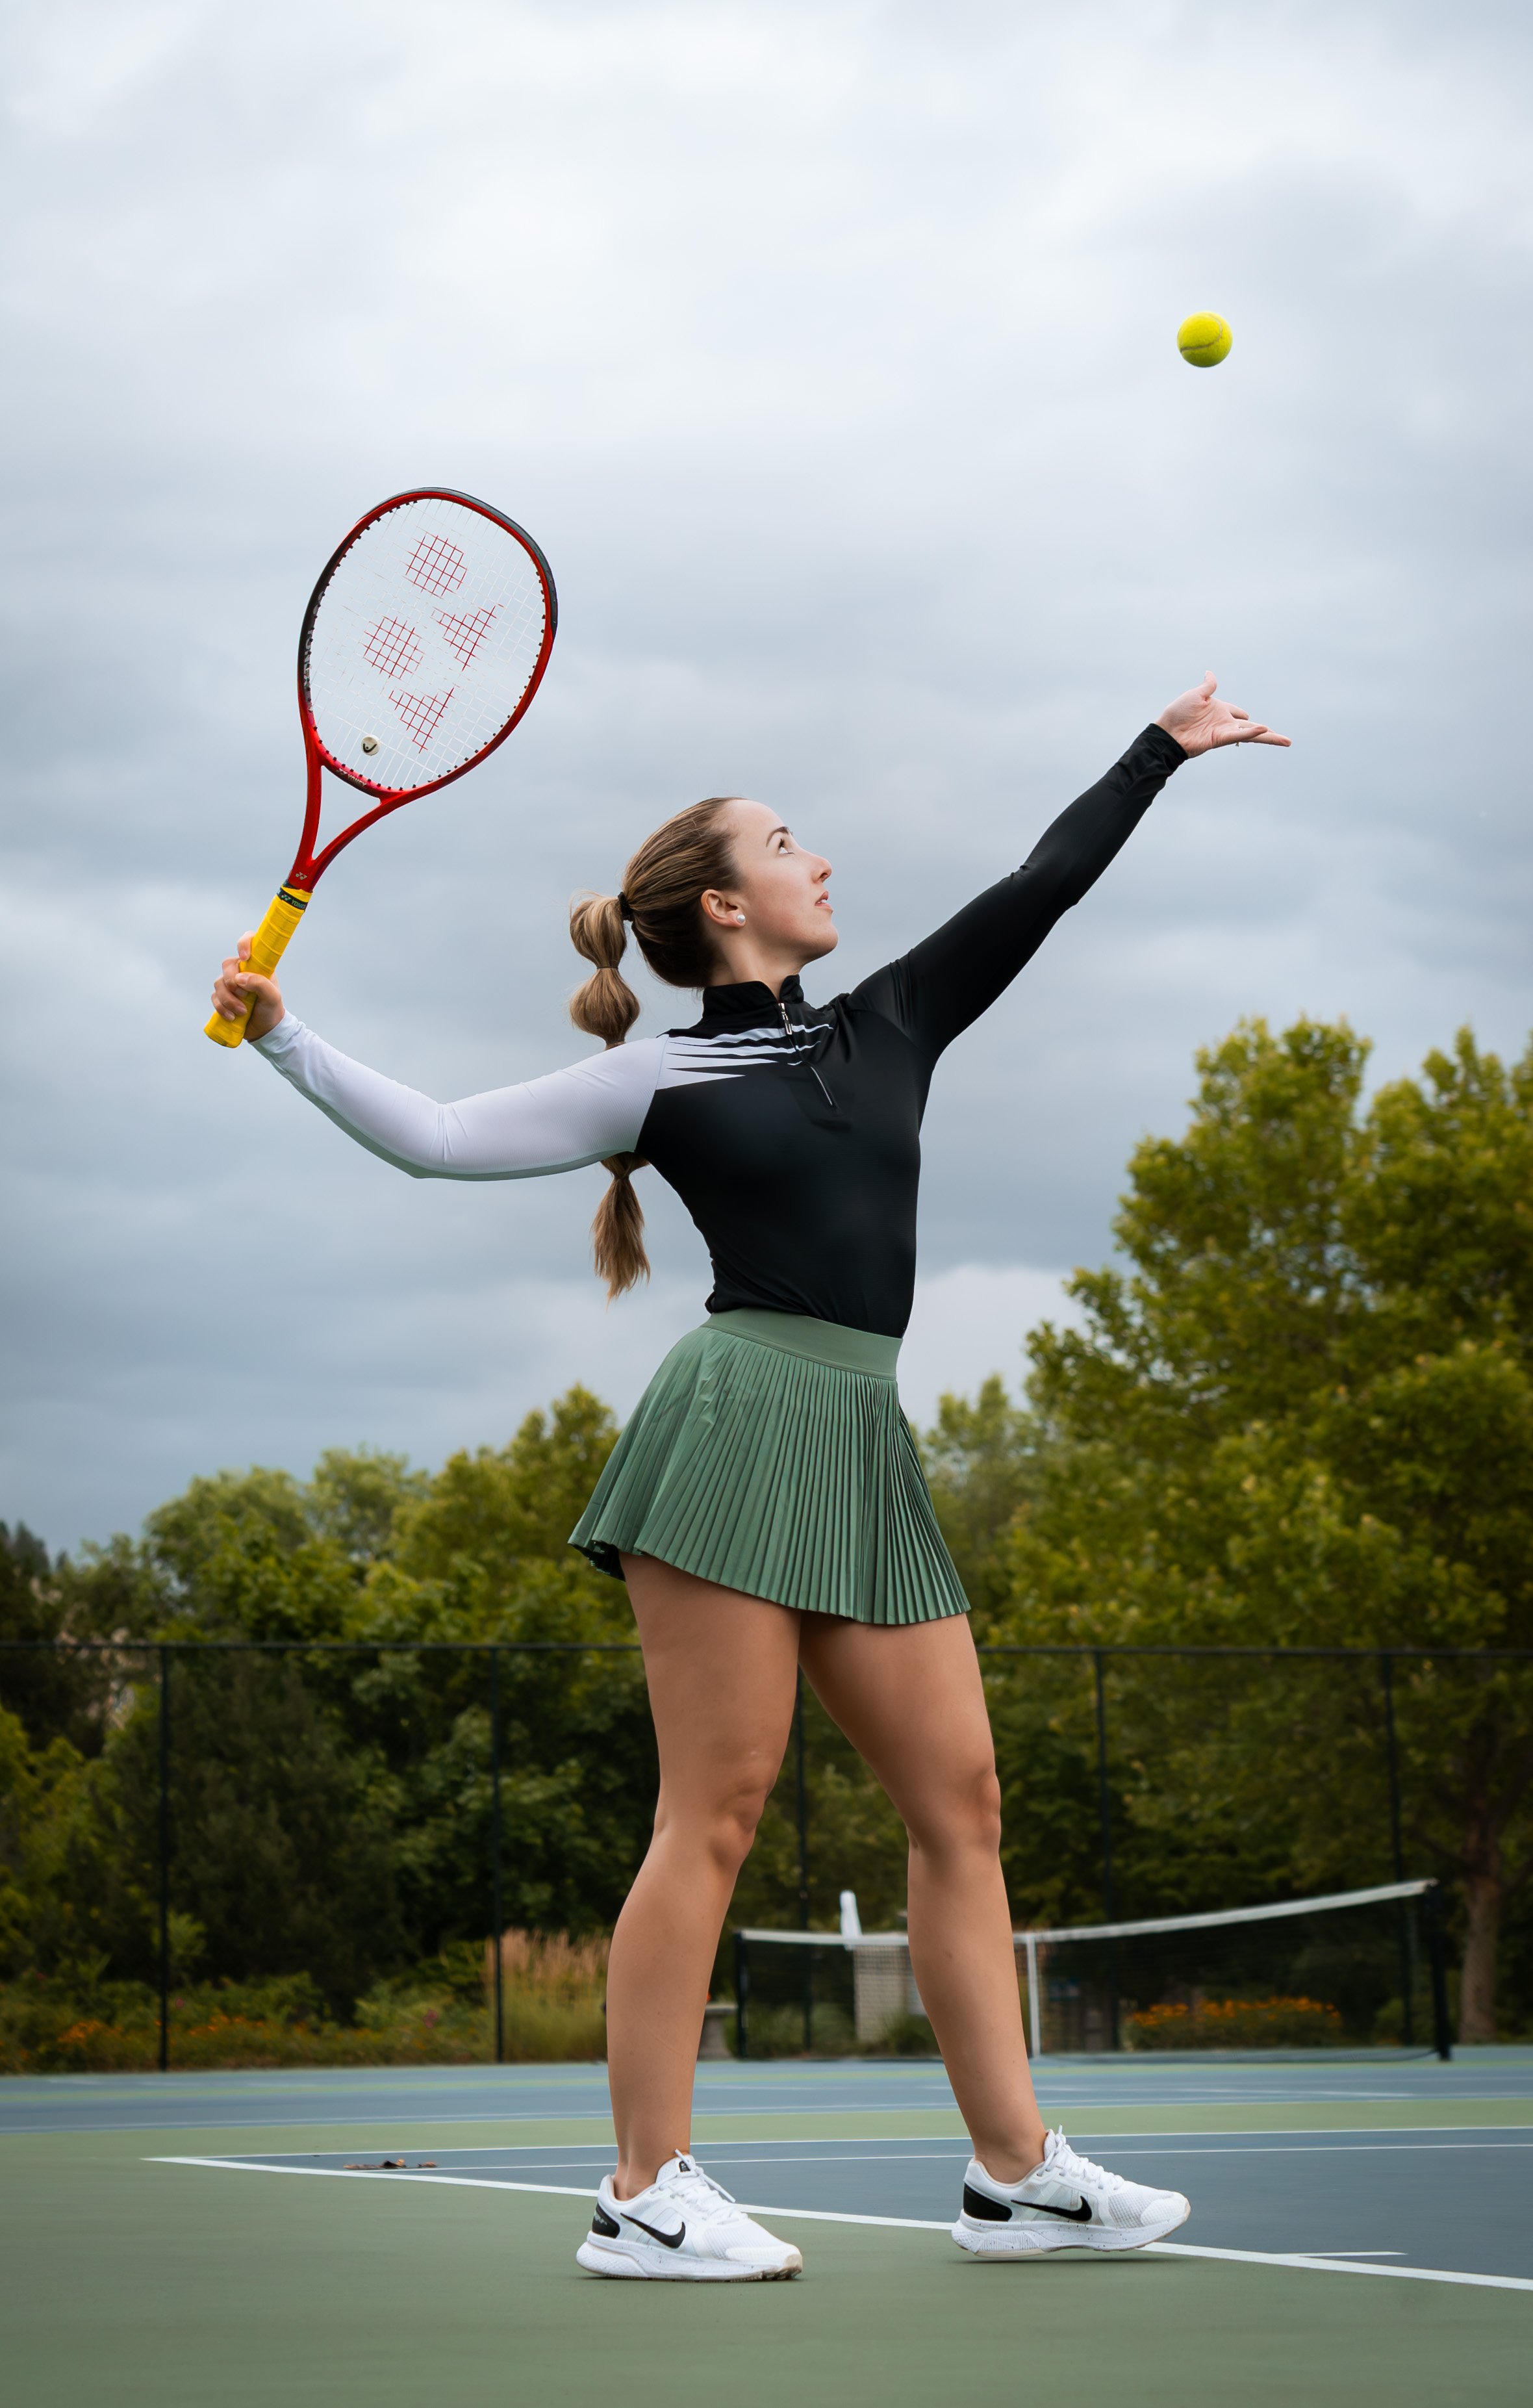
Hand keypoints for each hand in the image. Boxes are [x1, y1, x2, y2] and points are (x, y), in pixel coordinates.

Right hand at [210, 935, 284, 1041]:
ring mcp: (231, 984)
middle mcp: (242, 970)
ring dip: (229, 999)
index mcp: (257, 965)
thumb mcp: (272, 997)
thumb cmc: (272, 1009)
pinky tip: (233, 1017)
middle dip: (232, 982)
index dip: (244, 944)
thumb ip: (260, 984)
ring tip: (242, 1011)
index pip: (248, 941)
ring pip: (218, 983)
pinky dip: (222, 1008)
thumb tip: (240, 978)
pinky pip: (214, 997)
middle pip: (227, 965)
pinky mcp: (222, 997)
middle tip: (245, 995)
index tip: (244, 958)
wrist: (265, 1030)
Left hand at [1158, 672, 1290, 754]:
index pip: (1238, 713)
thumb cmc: (1177, 714)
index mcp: (1220, 710)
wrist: (1167, 731)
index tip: (1246, 716)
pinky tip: (1265, 730)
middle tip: (1285, 740)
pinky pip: (1239, 735)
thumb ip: (1208, 686)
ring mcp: (1224, 732)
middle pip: (1251, 727)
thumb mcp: (1195, 695)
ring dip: (1269, 737)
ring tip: (1286, 741)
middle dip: (1267, 731)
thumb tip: (1210, 673)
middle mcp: (1224, 723)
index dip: (1242, 714)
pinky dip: (1251, 733)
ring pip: (1252, 734)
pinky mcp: (1220, 739)